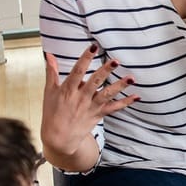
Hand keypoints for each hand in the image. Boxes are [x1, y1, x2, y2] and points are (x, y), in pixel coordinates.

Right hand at [42, 48, 137, 167]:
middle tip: (116, 61)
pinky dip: (125, 103)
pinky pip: (113, 108)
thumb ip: (51, 72)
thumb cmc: (52, 113)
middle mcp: (80, 98)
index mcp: (67, 90)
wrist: (58, 138)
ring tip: (131, 78)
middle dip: (105, 71)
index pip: (77, 71)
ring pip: (107, 95)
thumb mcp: (49, 92)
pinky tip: (136, 96)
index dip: (85, 59)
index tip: (93, 47)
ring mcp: (90, 107)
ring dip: (119, 86)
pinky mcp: (98, 115)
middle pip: (95, 82)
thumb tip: (49, 55)